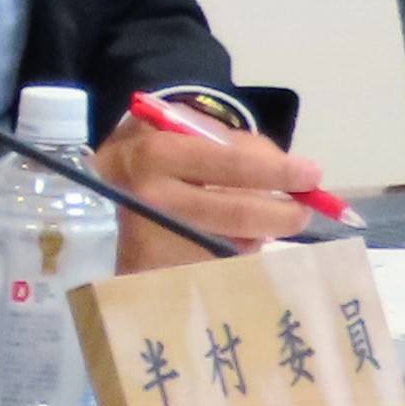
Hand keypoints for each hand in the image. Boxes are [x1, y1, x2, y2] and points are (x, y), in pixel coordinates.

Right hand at [94, 114, 326, 272]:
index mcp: (158, 155)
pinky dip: (232, 255)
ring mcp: (152, 245)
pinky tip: (230, 241)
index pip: (231, 165)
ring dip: (257, 235)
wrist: (92, 185)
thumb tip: (283, 170)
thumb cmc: (150, 147)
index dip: (278, 172)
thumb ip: (229, 142)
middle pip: (237, 215)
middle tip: (304, 211)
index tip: (312, 175)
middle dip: (281, 214)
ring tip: (260, 220)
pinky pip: (212, 268)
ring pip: (230, 246)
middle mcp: (153, 202)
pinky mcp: (153, 278)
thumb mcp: (180, 126)